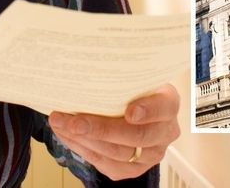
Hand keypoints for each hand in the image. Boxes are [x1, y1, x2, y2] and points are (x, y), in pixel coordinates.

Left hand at [49, 84, 180, 180]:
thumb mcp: (133, 76)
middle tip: (74, 121)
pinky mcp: (133, 169)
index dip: (148, 110)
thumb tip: (88, 60)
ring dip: (85, 139)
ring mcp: (150, 154)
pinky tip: (66, 134)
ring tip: (61, 124)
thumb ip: (120, 74)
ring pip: (118, 153)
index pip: (164, 107)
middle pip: (136, 136)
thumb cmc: (131, 90)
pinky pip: (106, 163)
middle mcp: (164, 132)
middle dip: (101, 129)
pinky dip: (82, 148)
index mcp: (168, 104)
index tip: (129, 111)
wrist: (136, 111)